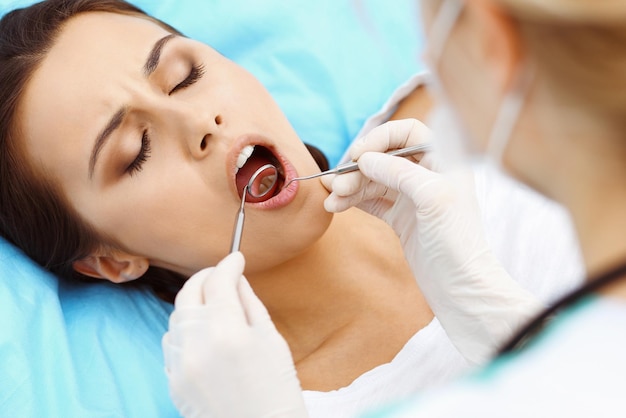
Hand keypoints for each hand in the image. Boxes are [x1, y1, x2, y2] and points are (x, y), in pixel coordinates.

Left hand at [162, 252, 308, 417]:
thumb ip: (249, 304)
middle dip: (205, 277)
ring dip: (193, 302)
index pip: (218, 281)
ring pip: (176, 316)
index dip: (228, 264)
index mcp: (228, 331)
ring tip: (213, 303)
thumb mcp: (271, 340)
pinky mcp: (173, 382)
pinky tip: (202, 332)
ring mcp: (181, 365)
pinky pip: (171, 343)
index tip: (236, 259)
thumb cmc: (277, 389)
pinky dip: (184, 329)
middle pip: (189, 293)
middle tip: (221, 274)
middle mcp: (197, 345)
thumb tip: (236, 279)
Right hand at [324, 119, 541, 363]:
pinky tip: (336, 206)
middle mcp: (428, 174)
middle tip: (337, 184)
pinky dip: (353, 201)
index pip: (408, 132)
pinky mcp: (401, 217)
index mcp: (444, 161)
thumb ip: (398, 172)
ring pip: (374, 180)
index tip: (358, 155)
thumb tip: (364, 158)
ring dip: (350, 186)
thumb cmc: (457, 241)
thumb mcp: (432, 197)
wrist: (460, 287)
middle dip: (358, 168)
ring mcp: (412, 197)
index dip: (381, 138)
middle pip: (385, 157)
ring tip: (331, 200)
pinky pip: (372, 200)